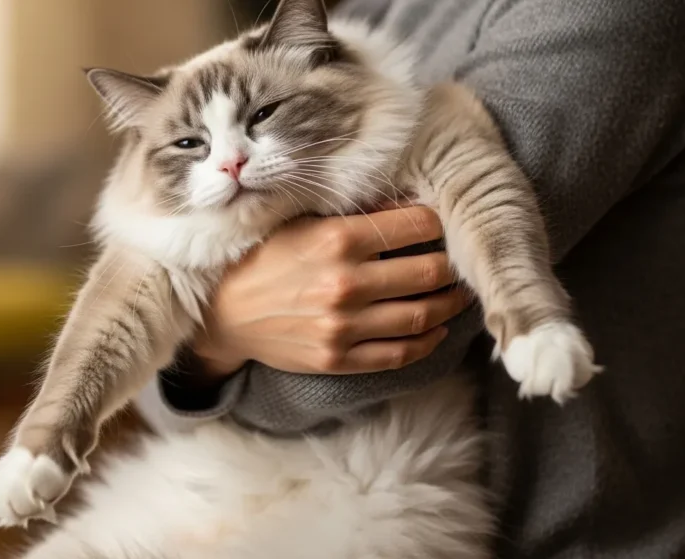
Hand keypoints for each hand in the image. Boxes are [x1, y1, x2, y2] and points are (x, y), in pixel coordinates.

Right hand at [192, 205, 469, 376]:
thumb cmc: (264, 259)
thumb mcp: (303, 223)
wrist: (224, 313)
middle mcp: (345, 283)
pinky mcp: (338, 358)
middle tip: (460, 261)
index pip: (417, 225)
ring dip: (449, 304)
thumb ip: (354, 215)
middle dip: (452, 265)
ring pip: (422, 315)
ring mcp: (343, 326)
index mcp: (337, 240)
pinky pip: (399, 353)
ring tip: (457, 295)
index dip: (440, 222)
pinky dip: (426, 341)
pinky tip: (435, 329)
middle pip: (429, 271)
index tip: (445, 223)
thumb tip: (410, 203)